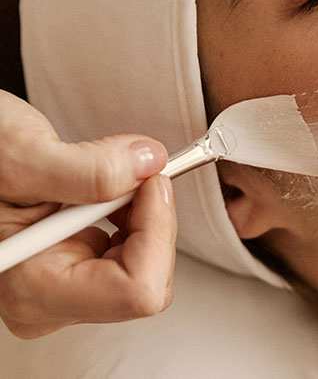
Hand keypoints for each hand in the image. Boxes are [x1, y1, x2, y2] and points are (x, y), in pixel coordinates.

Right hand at [0, 90, 175, 337]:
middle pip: (149, 278)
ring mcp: (65, 287)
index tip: (151, 181)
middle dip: (152, 219)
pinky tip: (110, 194)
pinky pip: (136, 251)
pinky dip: (136, 214)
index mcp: (32, 288)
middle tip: (133, 174)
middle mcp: (49, 300)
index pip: (136, 290)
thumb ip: (92, 168)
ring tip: (110, 181)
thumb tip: (151, 165)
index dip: (157, 230)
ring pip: (148, 264)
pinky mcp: (76, 268)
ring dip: (144, 213)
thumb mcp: (24, 154)